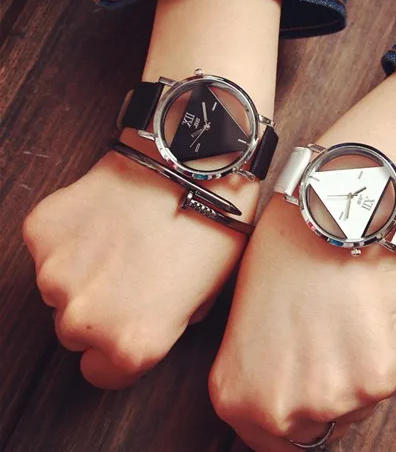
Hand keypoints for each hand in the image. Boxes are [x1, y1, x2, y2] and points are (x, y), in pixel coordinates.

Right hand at [23, 137, 256, 388]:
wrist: (191, 167)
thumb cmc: (210, 229)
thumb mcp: (203, 298)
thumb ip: (162, 327)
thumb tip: (144, 324)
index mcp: (131, 345)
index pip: (102, 373)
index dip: (117, 349)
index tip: (128, 323)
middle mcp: (84, 320)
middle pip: (75, 332)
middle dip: (99, 310)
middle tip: (131, 272)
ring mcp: (54, 273)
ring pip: (59, 289)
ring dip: (83, 272)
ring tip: (122, 238)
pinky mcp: (41, 231)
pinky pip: (49, 248)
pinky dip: (70, 237)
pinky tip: (106, 216)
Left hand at [209, 196, 395, 450]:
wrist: (318, 218)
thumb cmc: (280, 260)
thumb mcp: (242, 330)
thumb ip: (257, 379)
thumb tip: (283, 403)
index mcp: (236, 399)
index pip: (272, 445)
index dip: (292, 418)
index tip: (305, 392)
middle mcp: (278, 411)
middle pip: (318, 431)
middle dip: (324, 397)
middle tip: (325, 346)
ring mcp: (329, 399)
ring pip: (357, 406)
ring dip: (355, 373)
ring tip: (339, 320)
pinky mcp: (378, 378)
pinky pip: (387, 378)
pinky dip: (382, 349)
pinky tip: (361, 311)